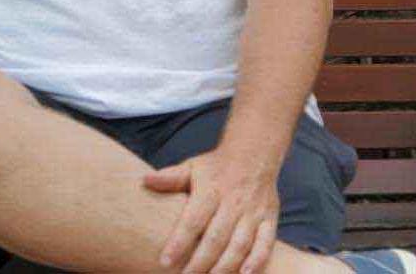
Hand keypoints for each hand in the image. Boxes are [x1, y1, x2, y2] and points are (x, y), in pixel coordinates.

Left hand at [143, 147, 278, 273]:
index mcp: (210, 190)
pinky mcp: (269, 220)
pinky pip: (265, 244)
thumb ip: (171, 178)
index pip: (192, 220)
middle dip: (200, 263)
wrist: (253, 154)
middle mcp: (232, 202)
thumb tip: (145, 180)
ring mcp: (252, 212)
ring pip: (239, 245)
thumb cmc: (215, 166)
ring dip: (225, 267)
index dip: (179, 242)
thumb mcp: (191, 167)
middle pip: (216, 238)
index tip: (165, 262)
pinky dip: (257, 262)